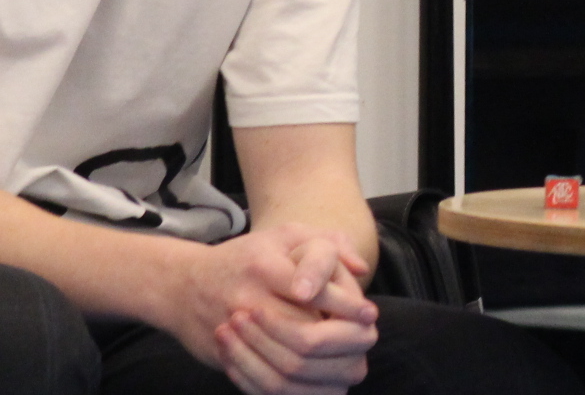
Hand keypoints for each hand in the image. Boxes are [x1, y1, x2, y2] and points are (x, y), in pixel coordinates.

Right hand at [157, 227, 376, 391]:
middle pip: (305, 337)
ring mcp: (234, 336)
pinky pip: (264, 384)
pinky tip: (320, 379)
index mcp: (265, 268)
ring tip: (348, 362)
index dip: (348, 307)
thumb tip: (361, 269)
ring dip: (325, 370)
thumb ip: (329, 244)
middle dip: (343, 343)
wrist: (185, 285)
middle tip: (364, 341)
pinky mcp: (225, 359)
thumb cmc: (248, 257)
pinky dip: (298, 387)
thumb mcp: (288, 235)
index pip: (316, 293)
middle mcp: (247, 302)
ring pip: (287, 367)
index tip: (368, 313)